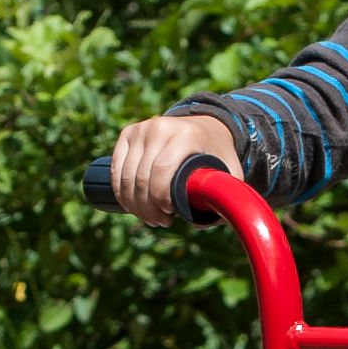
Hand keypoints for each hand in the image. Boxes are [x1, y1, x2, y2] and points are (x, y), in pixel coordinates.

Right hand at [111, 111, 240, 227]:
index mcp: (185, 134)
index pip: (162, 171)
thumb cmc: (217, 153)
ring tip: (150, 217)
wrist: (205, 126)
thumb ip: (228, 196)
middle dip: (148, 207)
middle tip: (161, 221)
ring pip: (126, 177)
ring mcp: (141, 129)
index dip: (160, 198)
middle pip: (142, 177)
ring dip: (134, 204)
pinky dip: (121, 192)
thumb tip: (205, 223)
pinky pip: (116, 169)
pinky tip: (131, 205)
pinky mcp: (128, 133)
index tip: (170, 215)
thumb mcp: (231, 170)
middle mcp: (160, 127)